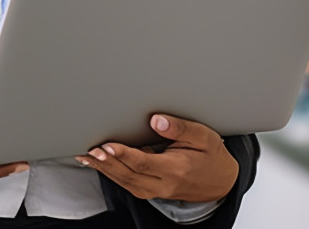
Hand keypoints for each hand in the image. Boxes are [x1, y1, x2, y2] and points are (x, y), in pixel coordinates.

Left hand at [75, 114, 238, 202]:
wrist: (222, 181)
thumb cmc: (212, 155)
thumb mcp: (204, 136)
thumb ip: (180, 128)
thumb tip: (156, 120)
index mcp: (176, 169)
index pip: (144, 163)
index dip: (123, 154)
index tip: (107, 145)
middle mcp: (164, 183)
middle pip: (129, 176)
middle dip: (107, 163)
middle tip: (90, 151)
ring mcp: (157, 190)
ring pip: (126, 182)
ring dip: (105, 170)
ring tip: (86, 157)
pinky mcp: (152, 190)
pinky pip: (129, 184)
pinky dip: (112, 174)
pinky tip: (99, 164)